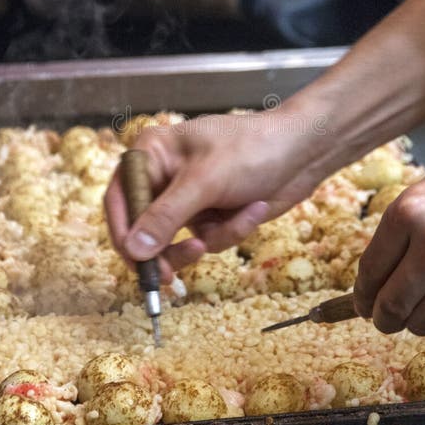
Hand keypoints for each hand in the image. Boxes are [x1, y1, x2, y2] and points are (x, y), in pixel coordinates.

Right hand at [104, 109, 324, 276]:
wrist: (304, 151)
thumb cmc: (254, 148)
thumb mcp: (206, 181)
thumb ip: (166, 216)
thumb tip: (134, 249)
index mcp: (153, 154)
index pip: (120, 198)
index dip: (123, 231)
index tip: (136, 259)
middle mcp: (164, 177)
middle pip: (143, 228)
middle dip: (165, 249)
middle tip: (169, 276)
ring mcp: (188, 199)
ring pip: (175, 242)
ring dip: (207, 240)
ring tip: (228, 226)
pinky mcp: (211, 215)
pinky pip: (208, 240)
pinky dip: (231, 231)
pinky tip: (254, 209)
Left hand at [353, 135, 424, 333]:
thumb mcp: (423, 194)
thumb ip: (396, 235)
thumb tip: (372, 280)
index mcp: (409, 215)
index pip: (370, 271)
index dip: (361, 294)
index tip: (360, 302)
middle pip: (391, 306)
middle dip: (380, 318)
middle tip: (380, 318)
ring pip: (421, 323)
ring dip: (413, 320)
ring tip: (417, 306)